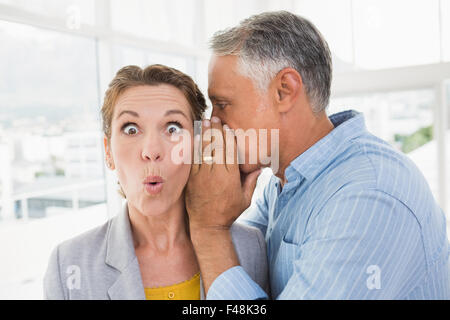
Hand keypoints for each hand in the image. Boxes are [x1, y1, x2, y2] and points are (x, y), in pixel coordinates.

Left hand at [185, 116, 261, 231]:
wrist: (208, 226)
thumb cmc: (229, 212)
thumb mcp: (246, 199)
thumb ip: (252, 182)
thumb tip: (260, 168)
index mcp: (230, 177)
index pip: (229, 150)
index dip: (227, 136)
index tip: (226, 126)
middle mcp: (215, 174)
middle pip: (216, 147)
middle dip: (215, 130)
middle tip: (214, 117)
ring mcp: (201, 176)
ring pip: (203, 150)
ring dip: (204, 134)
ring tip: (204, 121)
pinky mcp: (191, 180)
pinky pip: (193, 159)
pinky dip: (195, 147)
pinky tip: (196, 137)